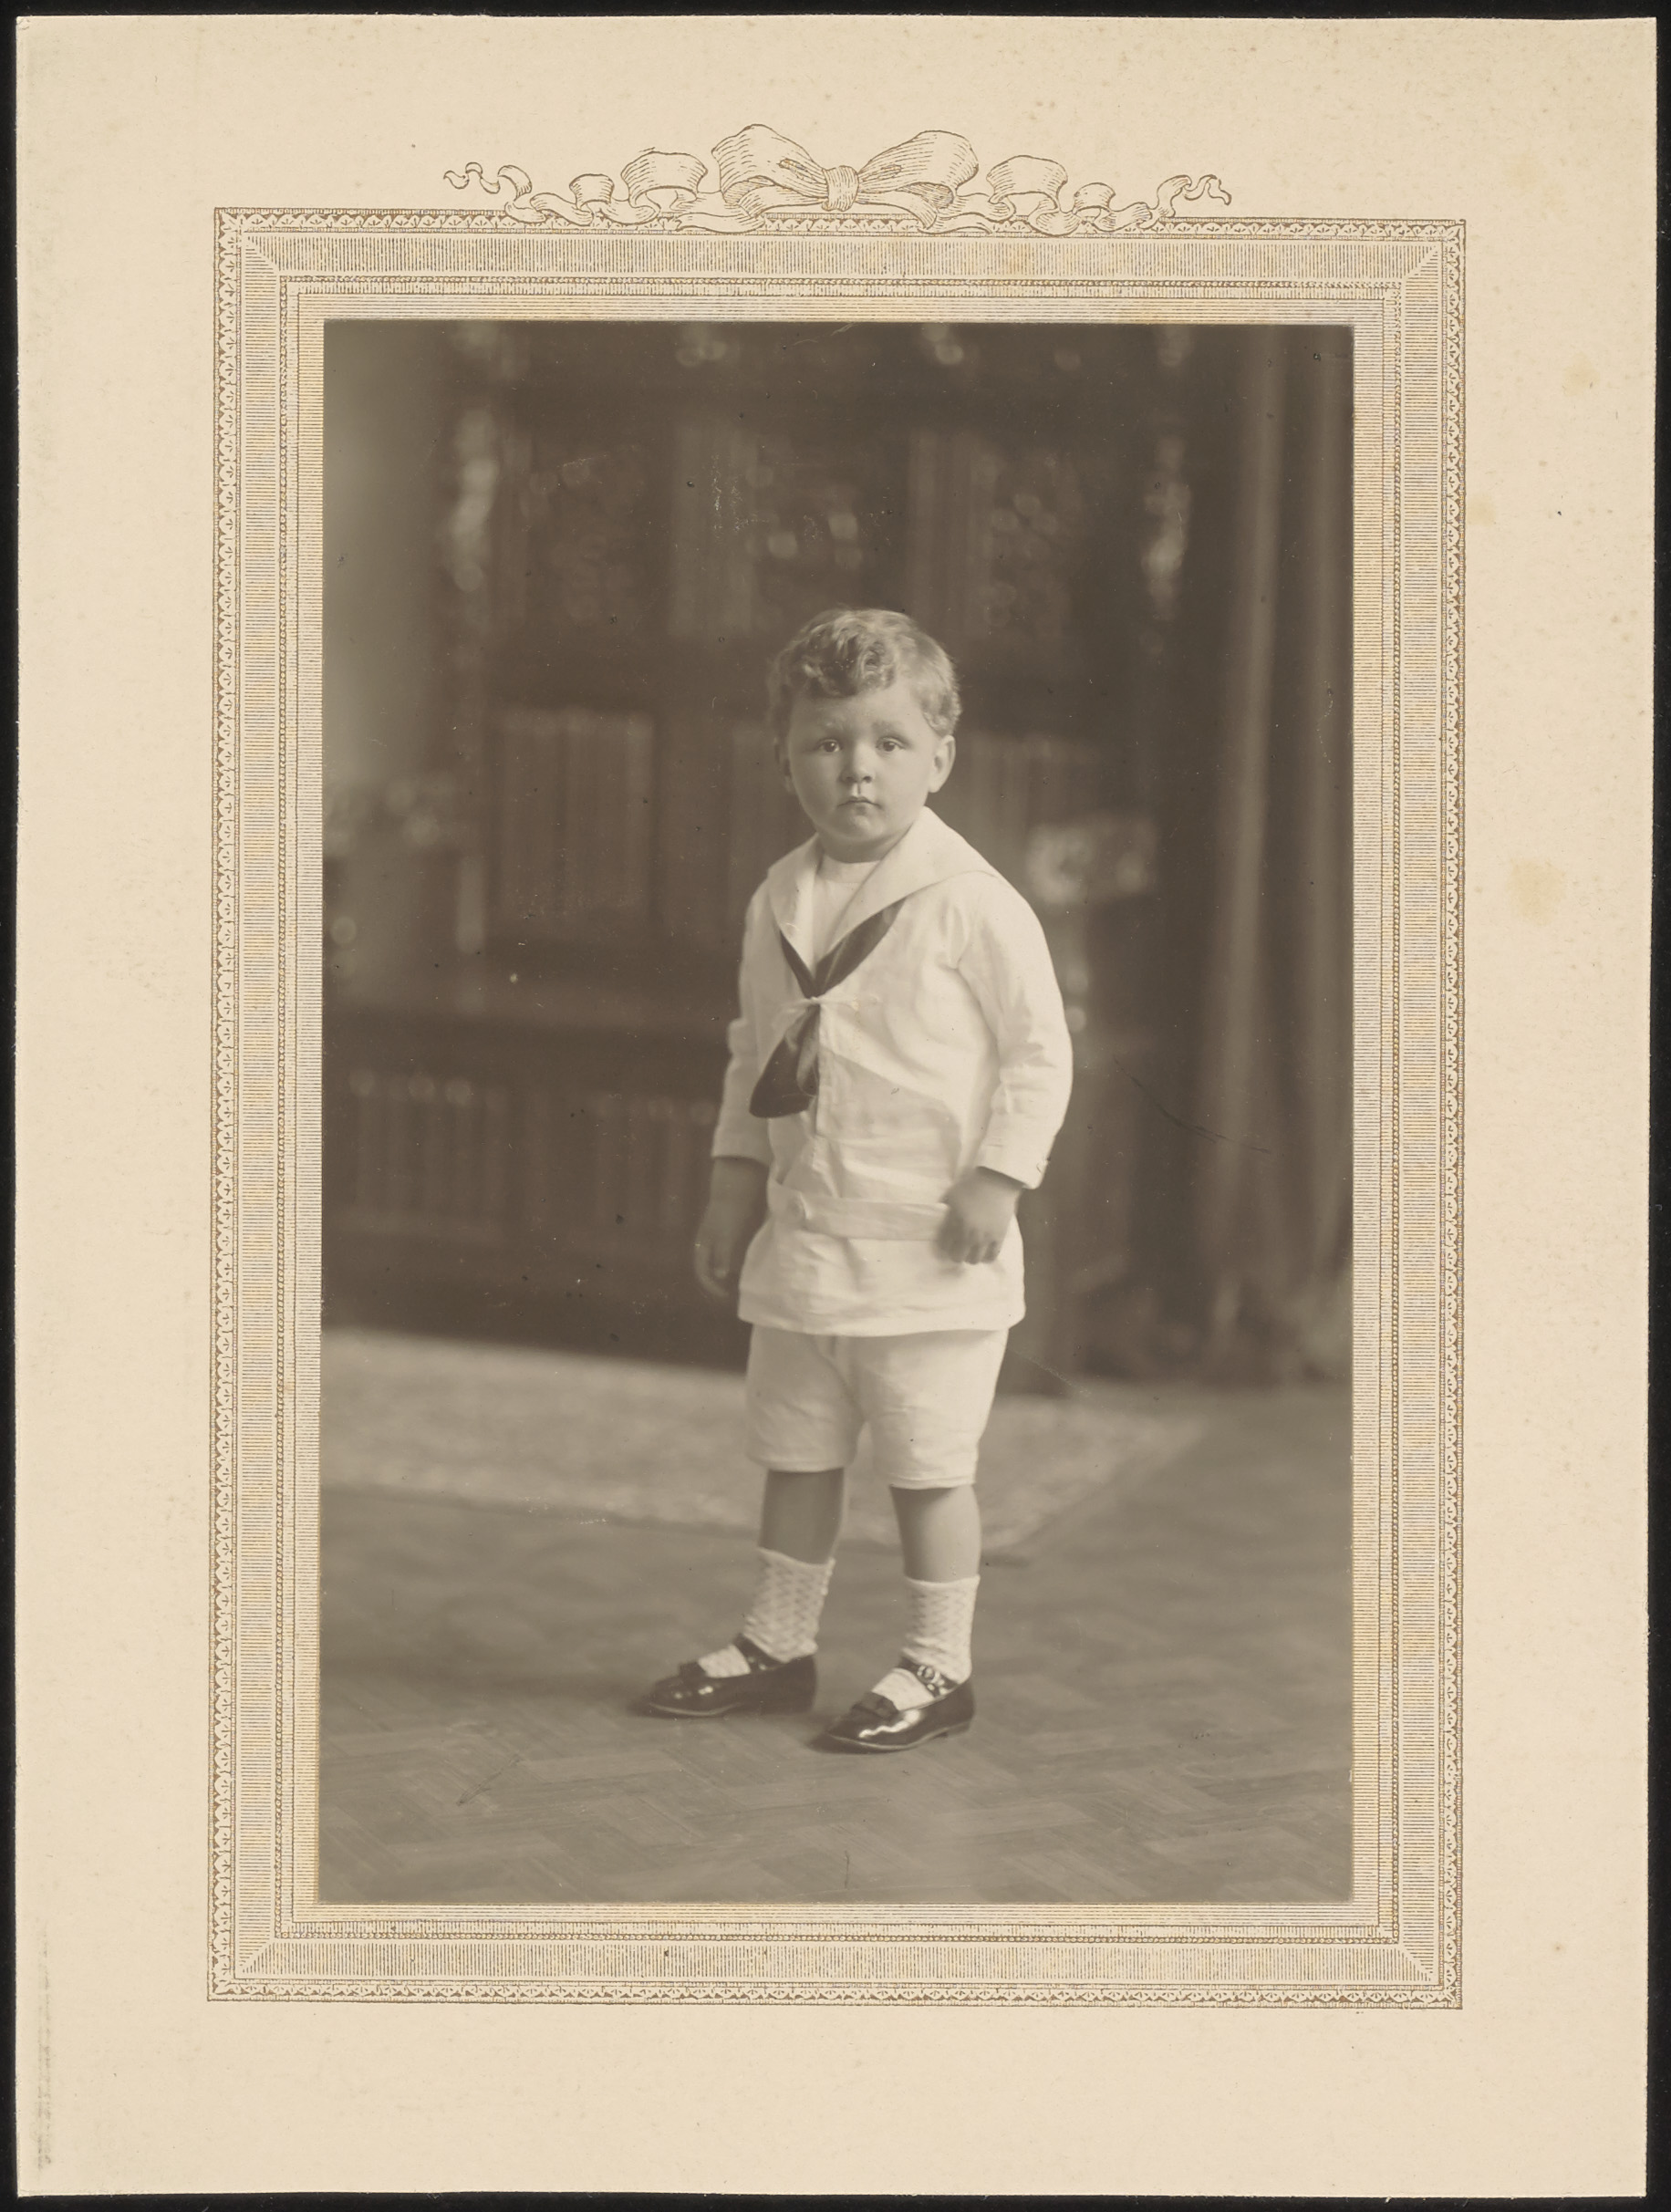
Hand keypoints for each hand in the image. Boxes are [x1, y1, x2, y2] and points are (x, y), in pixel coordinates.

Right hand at [693, 1157, 767, 1303]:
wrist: (739, 1182)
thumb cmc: (731, 1209)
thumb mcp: (728, 1234)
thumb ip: (723, 1254)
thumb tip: (719, 1276)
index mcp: (704, 1243)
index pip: (702, 1272)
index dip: (712, 1287)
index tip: (726, 1297)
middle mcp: (709, 1242)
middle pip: (710, 1268)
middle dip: (718, 1284)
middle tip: (732, 1296)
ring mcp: (719, 1235)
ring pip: (720, 1261)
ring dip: (728, 1274)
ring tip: (741, 1285)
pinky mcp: (732, 1230)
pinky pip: (730, 1252)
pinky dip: (736, 1262)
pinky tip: (748, 1266)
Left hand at [936, 1166, 1022, 1264]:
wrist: (996, 1182)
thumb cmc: (971, 1186)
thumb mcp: (950, 1195)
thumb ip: (942, 1209)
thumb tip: (936, 1217)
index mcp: (955, 1223)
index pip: (944, 1245)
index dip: (944, 1244)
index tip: (947, 1241)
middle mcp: (968, 1234)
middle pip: (957, 1257)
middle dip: (956, 1253)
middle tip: (958, 1247)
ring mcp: (984, 1238)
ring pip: (974, 1260)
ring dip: (970, 1256)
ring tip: (972, 1250)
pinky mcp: (998, 1238)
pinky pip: (992, 1256)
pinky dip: (986, 1257)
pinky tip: (984, 1252)